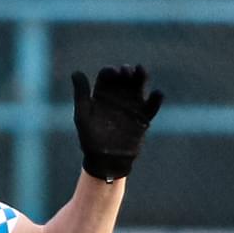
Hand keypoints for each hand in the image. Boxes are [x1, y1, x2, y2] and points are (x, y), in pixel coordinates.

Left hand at [72, 65, 163, 181]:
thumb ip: (81, 94)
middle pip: (124, 77)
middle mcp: (117, 97)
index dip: (111, 71)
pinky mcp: (143, 117)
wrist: (105, 161)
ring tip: (141, 71)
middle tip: (126, 72)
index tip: (113, 73)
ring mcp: (131, 106)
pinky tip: (157, 93)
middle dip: (126, 70)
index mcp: (102, 95)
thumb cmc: (90, 140)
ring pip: (139, 86)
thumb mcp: (83, 116)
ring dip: (141, 76)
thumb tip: (76, 72)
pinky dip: (156, 99)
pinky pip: (152, 106)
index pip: (107, 75)